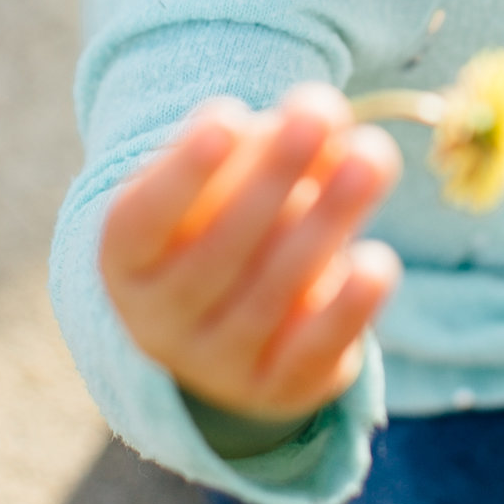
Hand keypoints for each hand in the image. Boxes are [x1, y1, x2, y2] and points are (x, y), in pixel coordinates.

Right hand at [100, 84, 402, 424]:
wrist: (226, 323)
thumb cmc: (224, 220)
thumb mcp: (228, 176)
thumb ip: (266, 142)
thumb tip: (321, 112)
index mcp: (125, 259)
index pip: (143, 218)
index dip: (184, 170)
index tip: (229, 115)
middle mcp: (157, 322)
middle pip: (217, 251)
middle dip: (274, 177)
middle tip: (319, 116)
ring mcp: (215, 366)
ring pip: (270, 297)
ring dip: (326, 223)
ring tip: (370, 158)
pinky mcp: (276, 391)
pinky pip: (311, 355)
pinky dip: (347, 310)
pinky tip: (378, 262)